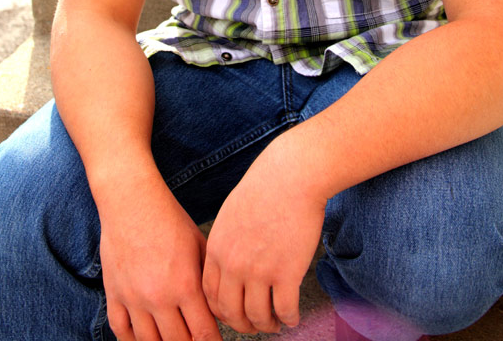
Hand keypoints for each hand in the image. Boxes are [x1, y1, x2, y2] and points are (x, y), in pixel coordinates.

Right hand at [98, 175, 222, 340]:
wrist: (132, 201)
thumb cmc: (170, 219)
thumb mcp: (199, 245)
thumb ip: (208, 280)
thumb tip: (216, 309)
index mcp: (185, 285)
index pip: (204, 333)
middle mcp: (159, 297)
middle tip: (193, 337)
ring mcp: (133, 298)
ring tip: (171, 337)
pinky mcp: (114, 294)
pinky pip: (121, 332)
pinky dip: (132, 340)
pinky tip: (144, 336)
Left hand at [202, 131, 326, 334]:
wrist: (291, 175)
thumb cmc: (264, 188)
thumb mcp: (231, 213)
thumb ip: (226, 242)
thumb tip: (228, 266)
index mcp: (218, 248)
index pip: (210, 295)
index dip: (222, 310)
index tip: (234, 313)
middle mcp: (234, 264)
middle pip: (231, 312)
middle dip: (242, 325)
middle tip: (254, 326)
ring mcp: (260, 271)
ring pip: (258, 317)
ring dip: (267, 326)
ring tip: (275, 323)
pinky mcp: (287, 273)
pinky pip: (285, 310)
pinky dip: (289, 320)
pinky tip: (293, 317)